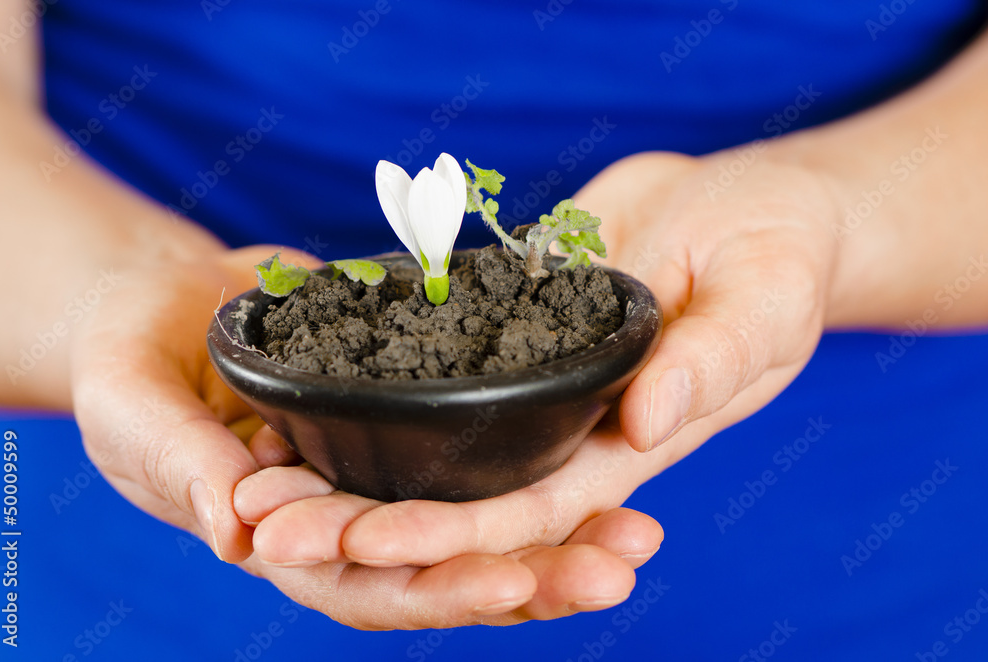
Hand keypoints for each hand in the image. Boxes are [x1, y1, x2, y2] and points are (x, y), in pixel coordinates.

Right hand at [69, 244, 662, 629]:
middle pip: (447, 571)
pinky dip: (543, 459)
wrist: (170, 304)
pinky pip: (484, 453)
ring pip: (481, 522)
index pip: (365, 588)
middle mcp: (349, 524)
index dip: (435, 591)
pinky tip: (611, 455)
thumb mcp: (133, 409)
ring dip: (562, 531)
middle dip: (533, 576)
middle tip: (619, 566)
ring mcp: (387, 477)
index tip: (509, 580)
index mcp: (282, 543)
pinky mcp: (413, 425)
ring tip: (642, 533)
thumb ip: (181, 465)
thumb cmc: (128, 361)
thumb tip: (238, 533)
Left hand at [236, 149, 840, 625]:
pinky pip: (427, 370)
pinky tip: (292, 390)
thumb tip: (644, 419)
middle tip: (260, 526)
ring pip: (426, 443)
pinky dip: (364, 388)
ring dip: (343, 465)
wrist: (740, 210)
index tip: (359, 543)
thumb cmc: (776, 258)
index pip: (526, 513)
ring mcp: (527, 386)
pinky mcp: (504, 331)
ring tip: (248, 474)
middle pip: (452, 495)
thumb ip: (712, 361)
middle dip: (361, 521)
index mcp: (625, 447)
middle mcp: (565, 431)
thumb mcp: (764, 304)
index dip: (446, 534)